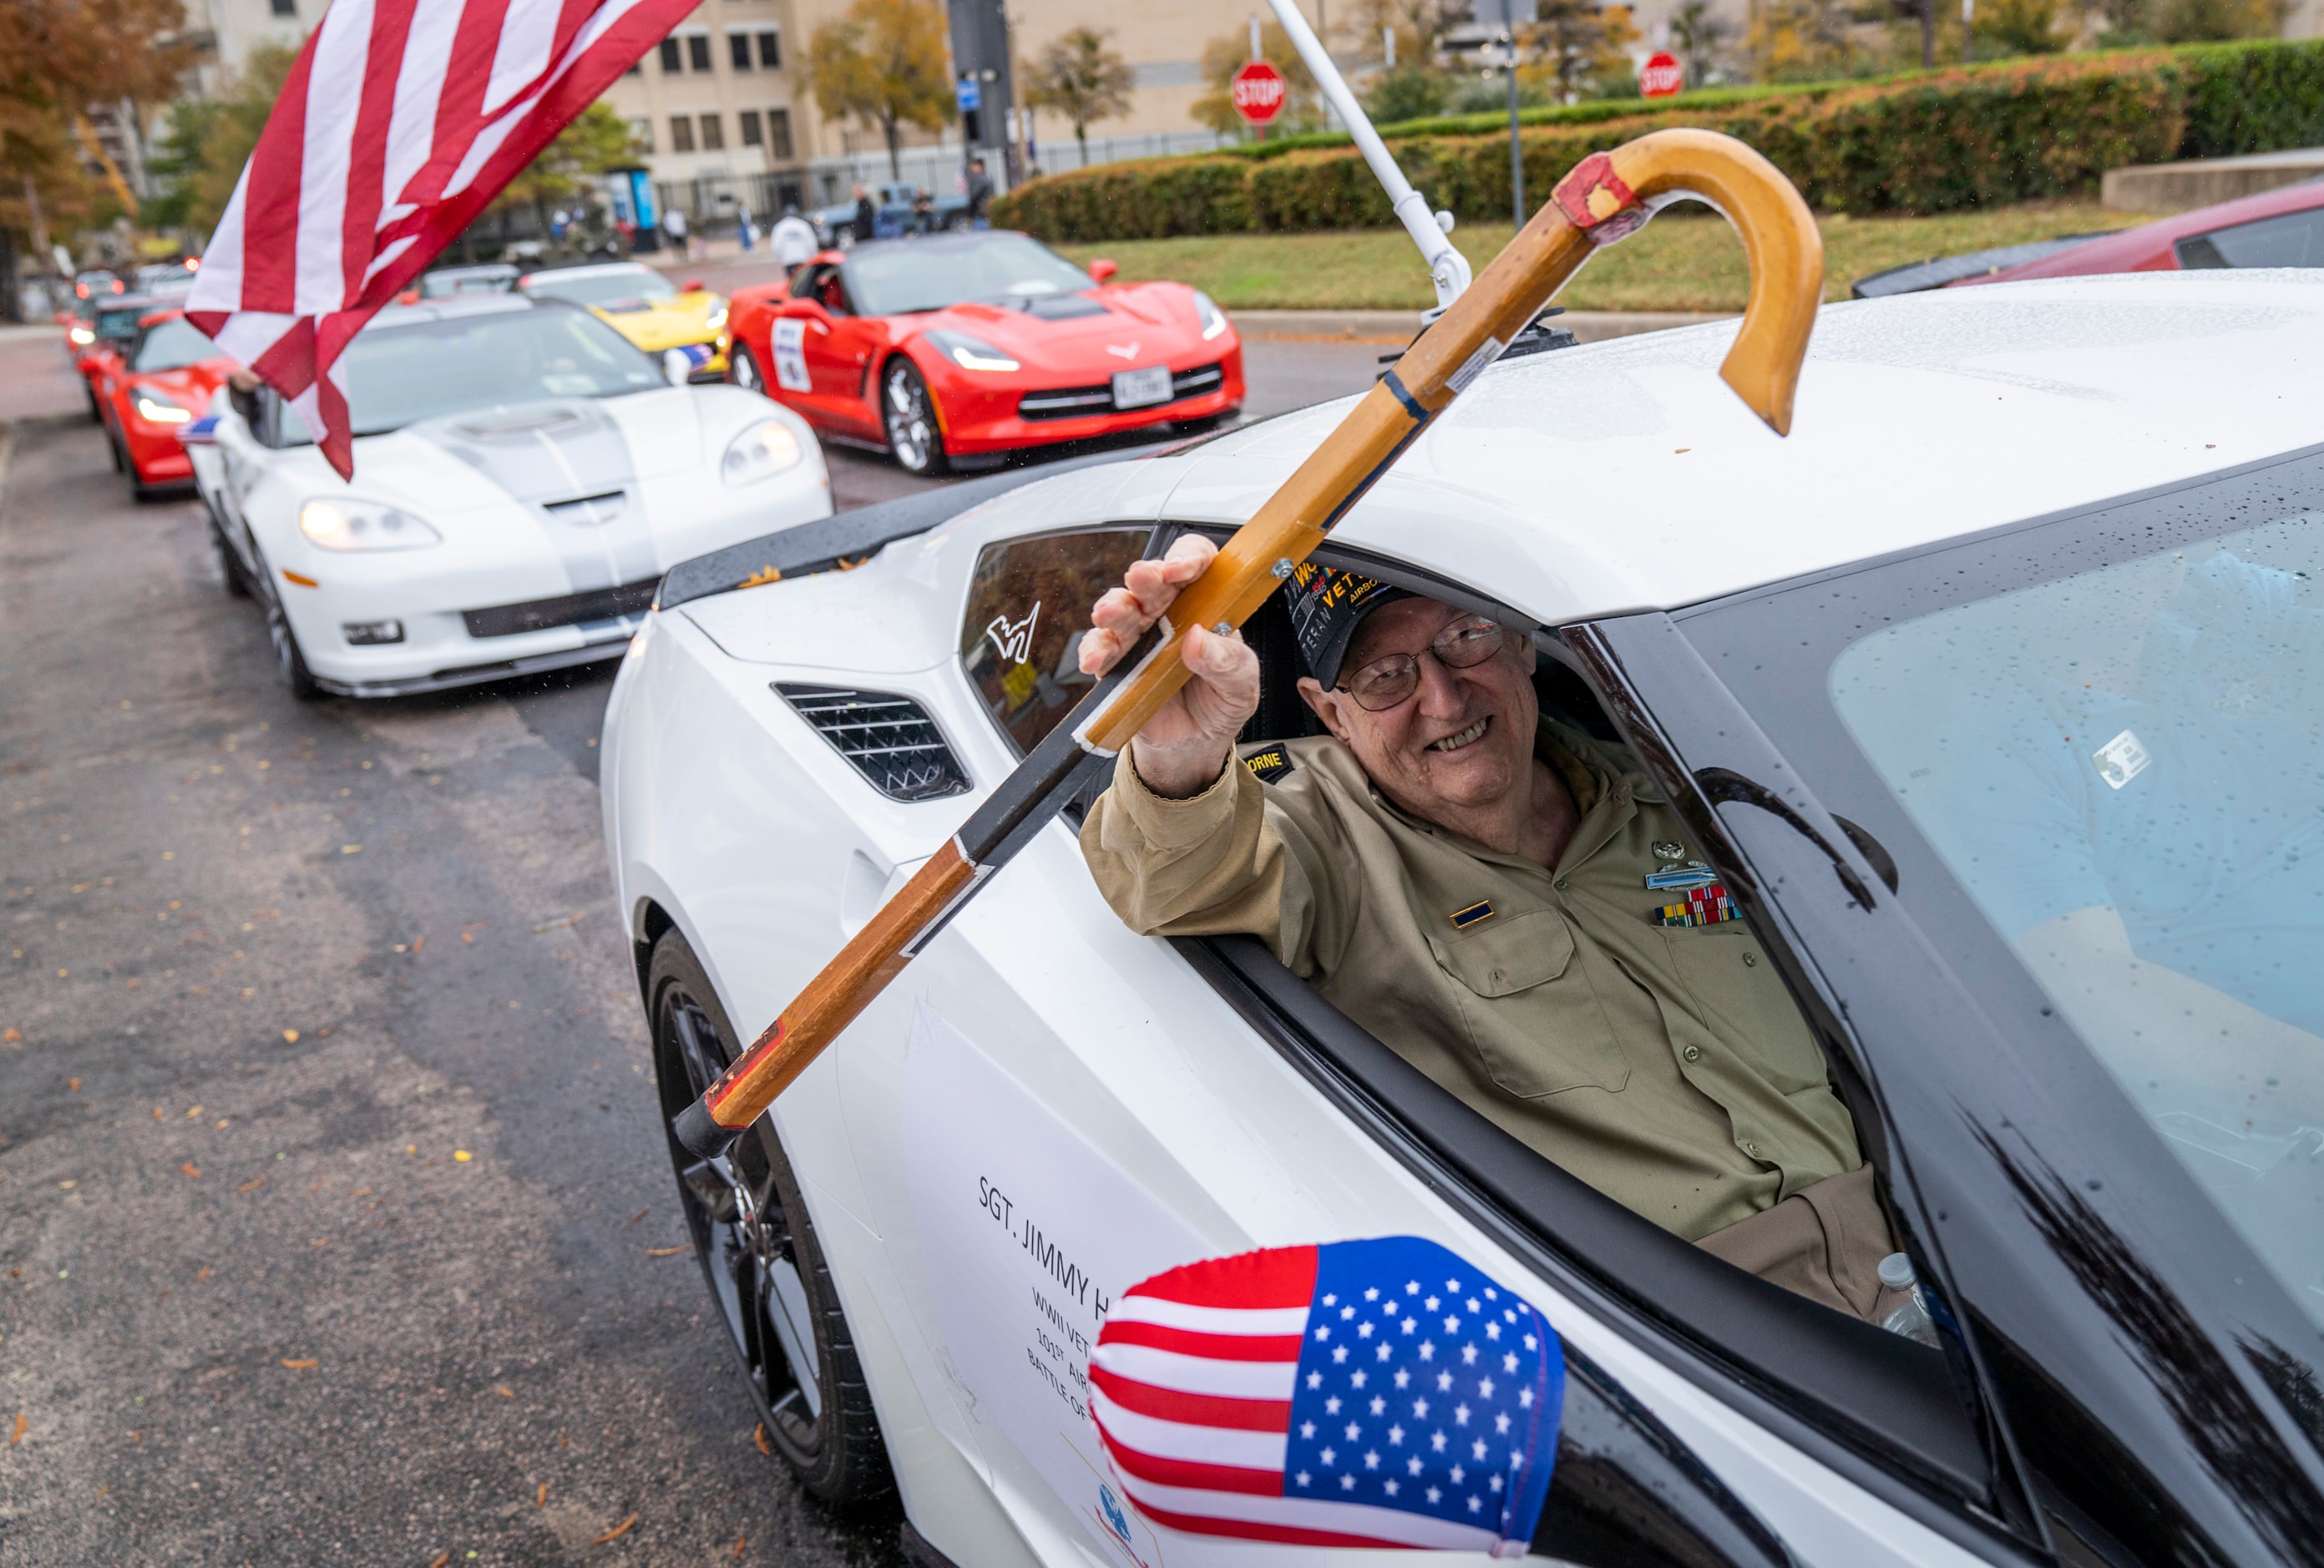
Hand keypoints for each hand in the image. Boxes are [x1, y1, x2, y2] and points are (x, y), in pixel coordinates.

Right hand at [1079, 535, 1259, 798]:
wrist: (1194, 744)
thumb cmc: (1221, 702)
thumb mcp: (1241, 684)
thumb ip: (1227, 661)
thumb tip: (1197, 639)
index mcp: (1206, 605)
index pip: (1197, 563)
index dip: (1188, 557)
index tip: (1182, 569)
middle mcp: (1169, 613)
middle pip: (1152, 580)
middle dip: (1145, 576)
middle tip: (1143, 579)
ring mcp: (1140, 636)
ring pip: (1121, 608)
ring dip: (1114, 607)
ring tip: (1110, 615)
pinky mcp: (1117, 662)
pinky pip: (1100, 648)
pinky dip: (1094, 650)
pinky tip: (1096, 659)